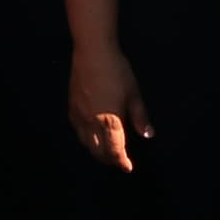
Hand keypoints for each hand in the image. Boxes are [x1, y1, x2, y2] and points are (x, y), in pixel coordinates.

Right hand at [67, 37, 149, 173]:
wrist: (92, 52)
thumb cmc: (117, 72)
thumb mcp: (134, 94)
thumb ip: (140, 117)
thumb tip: (148, 135)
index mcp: (109, 122)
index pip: (115, 151)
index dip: (122, 162)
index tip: (128, 167)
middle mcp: (91, 123)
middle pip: (98, 151)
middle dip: (109, 159)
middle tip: (118, 160)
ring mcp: (79, 116)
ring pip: (85, 143)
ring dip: (96, 151)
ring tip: (105, 150)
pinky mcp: (71, 107)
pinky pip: (77, 131)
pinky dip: (85, 138)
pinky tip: (91, 134)